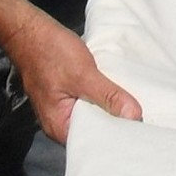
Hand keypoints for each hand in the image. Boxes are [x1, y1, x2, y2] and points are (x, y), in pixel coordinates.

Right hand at [1, 7, 142, 143]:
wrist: (30, 32)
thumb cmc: (51, 53)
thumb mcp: (83, 75)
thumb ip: (108, 96)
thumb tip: (134, 116)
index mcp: (60, 127)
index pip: (94, 142)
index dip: (117, 137)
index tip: (141, 131)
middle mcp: (60, 123)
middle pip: (95, 129)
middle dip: (117, 123)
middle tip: (144, 118)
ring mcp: (63, 108)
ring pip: (94, 113)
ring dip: (111, 108)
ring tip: (137, 106)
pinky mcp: (68, 94)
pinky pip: (90, 102)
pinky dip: (103, 97)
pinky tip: (119, 92)